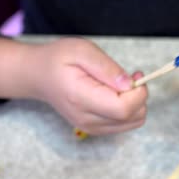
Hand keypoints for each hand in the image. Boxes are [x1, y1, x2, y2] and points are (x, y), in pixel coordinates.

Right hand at [0, 38, 147, 134]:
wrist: (38, 75)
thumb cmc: (58, 59)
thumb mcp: (82, 50)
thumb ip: (107, 68)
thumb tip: (130, 85)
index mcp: (81, 98)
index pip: (123, 109)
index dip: (139, 93)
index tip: (137, 75)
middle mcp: (86, 119)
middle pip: (131, 118)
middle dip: (140, 96)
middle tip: (131, 76)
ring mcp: (90, 127)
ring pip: (132, 123)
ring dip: (136, 103)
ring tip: (122, 84)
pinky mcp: (94, 128)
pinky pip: (124, 124)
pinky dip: (129, 109)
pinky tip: (117, 93)